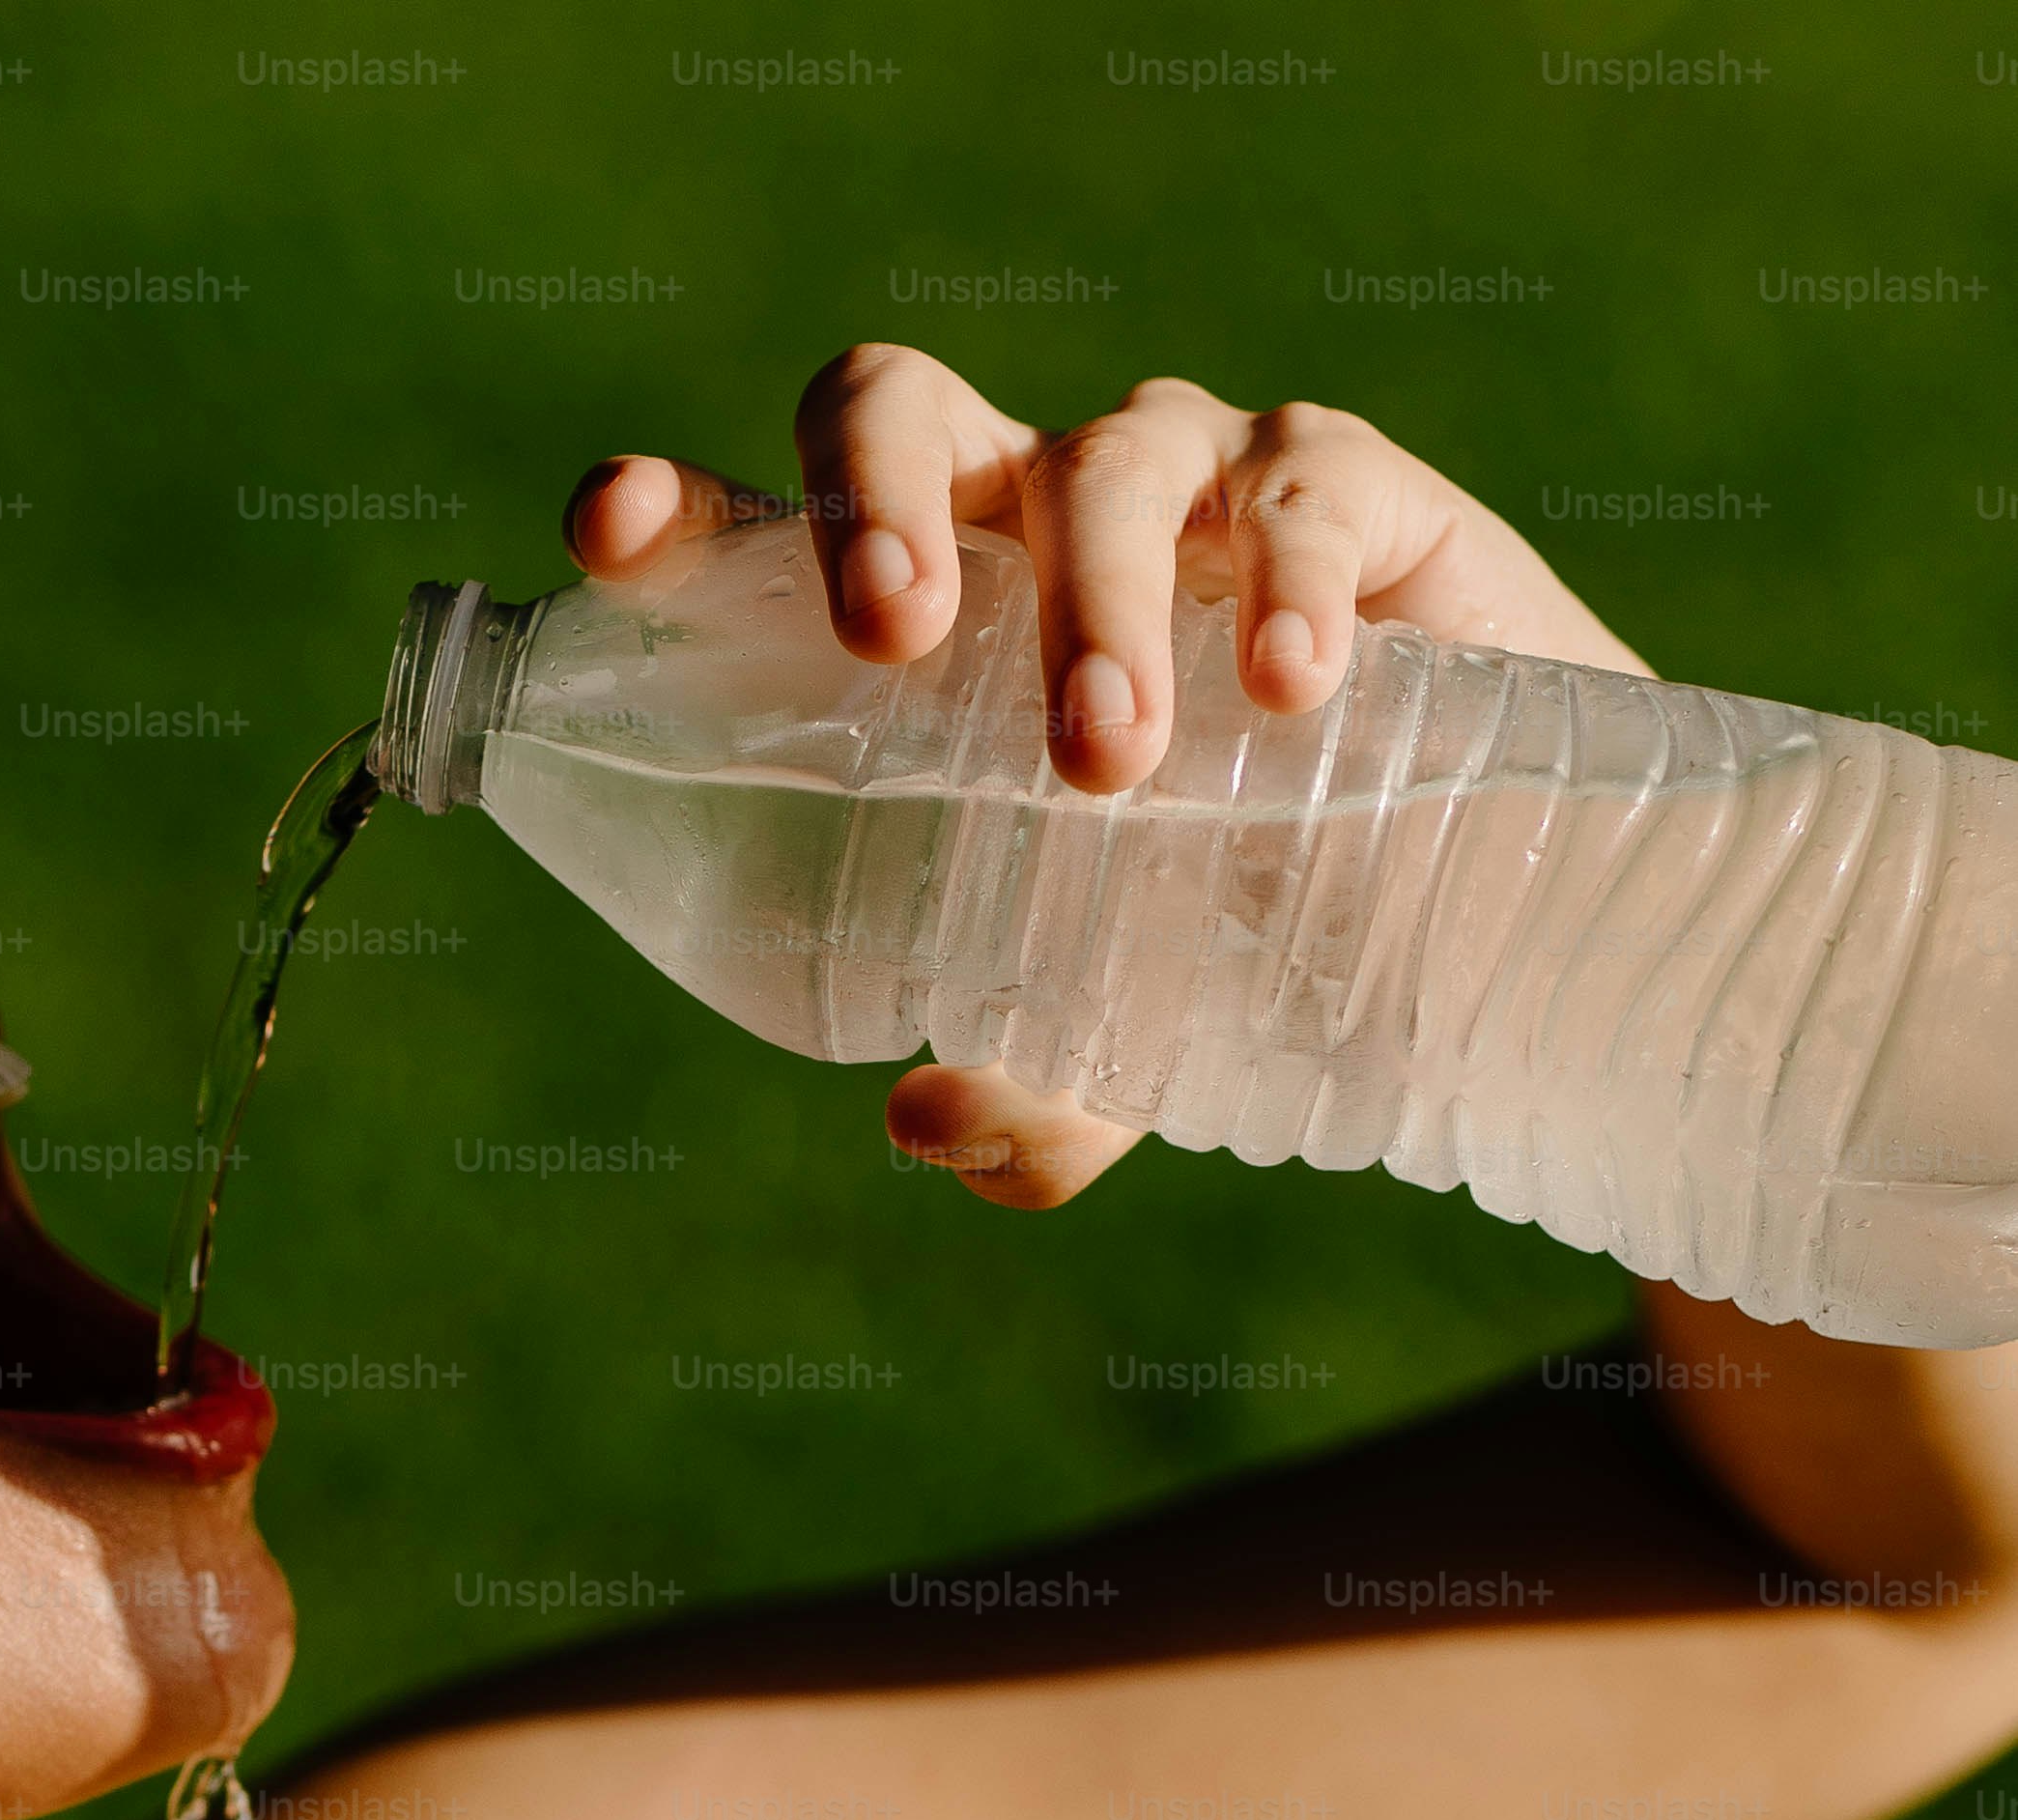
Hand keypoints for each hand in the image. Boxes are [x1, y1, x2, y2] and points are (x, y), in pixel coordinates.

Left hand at [564, 345, 1650, 1206]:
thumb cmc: (1238, 936)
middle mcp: (1024, 518)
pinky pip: (1302, 486)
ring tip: (1106, 762)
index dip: (670, 511)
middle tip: (889, 648)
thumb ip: (1029, 1085)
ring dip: (1093, 610)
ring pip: (1101, 467)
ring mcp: (1188, 483)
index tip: (615, 535)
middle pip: (900, 413)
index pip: (755, 520)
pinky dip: (1282, 578)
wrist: (1489, 913)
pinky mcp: (1356, 489)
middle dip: (876, 506)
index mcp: (914, 614)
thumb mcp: (1119, 1038)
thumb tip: (932, 1122)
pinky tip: (1291, 693)